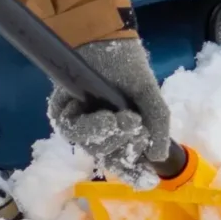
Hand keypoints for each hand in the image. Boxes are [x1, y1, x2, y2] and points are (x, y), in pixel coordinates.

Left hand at [46, 36, 173, 184]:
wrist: (101, 38)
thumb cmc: (127, 64)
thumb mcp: (148, 94)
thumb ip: (157, 123)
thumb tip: (159, 157)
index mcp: (120, 128)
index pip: (126, 158)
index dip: (134, 172)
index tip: (146, 181)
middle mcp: (98, 130)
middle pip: (108, 155)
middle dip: (123, 145)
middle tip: (133, 124)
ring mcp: (79, 122)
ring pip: (90, 145)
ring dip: (106, 135)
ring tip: (119, 117)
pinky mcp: (61, 112)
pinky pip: (72, 130)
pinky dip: (89, 126)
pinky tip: (103, 114)